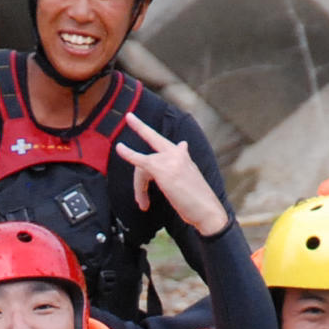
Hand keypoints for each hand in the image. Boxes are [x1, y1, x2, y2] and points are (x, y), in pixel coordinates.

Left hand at [115, 112, 228, 236]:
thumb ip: (183, 162)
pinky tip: (120, 148)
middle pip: (153, 139)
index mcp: (184, 156)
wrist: (208, 211)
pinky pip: (140, 160)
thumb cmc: (199, 201)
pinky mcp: (162, 169)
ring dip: (139, 187)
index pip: (165, 144)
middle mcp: (178, 153)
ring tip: (143, 203)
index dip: (152, 136)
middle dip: (140, 126)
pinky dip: (128, 153)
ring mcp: (170, 159)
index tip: (145, 127)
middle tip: (129, 117)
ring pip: (144, 165)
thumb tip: (182, 144)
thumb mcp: (191, 178)